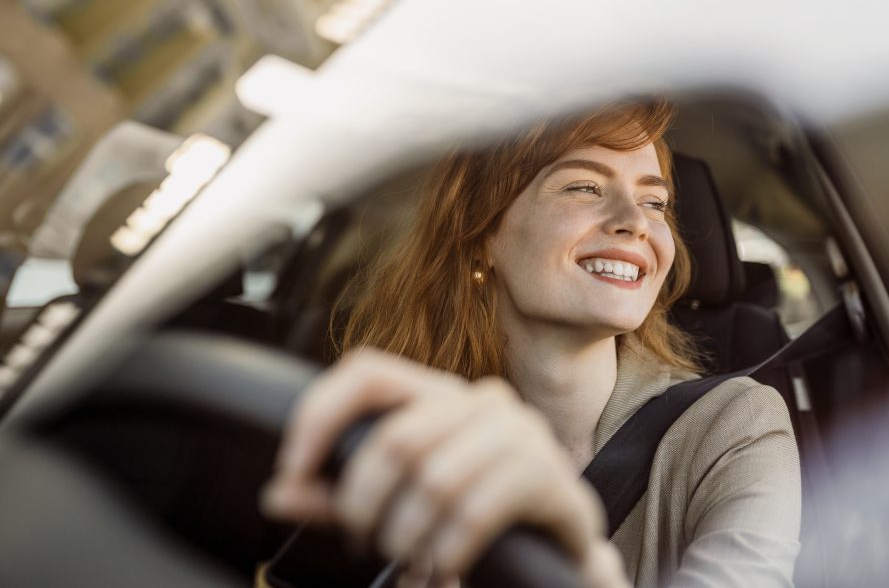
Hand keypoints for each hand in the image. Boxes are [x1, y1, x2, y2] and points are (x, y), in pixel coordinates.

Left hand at [261, 347, 627, 586]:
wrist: (556, 551)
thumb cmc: (471, 520)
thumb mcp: (397, 505)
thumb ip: (340, 498)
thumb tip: (279, 494)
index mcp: (438, 395)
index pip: (367, 372)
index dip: (319, 415)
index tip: (292, 471)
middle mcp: (481, 400)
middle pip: (396, 439)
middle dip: (363, 504)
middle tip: (363, 542)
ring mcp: (521, 432)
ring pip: (435, 479)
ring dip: (407, 537)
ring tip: (408, 562)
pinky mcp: (548, 475)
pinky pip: (477, 511)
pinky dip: (447, 551)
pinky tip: (444, 569)